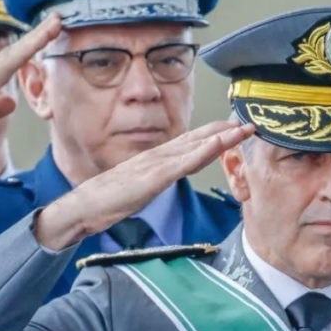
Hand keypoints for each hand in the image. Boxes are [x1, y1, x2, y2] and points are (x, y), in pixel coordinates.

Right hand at [0, 14, 61, 142]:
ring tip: (56, 20)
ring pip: (21, 48)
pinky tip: (49, 30)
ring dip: (40, 34)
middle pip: (20, 49)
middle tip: (56, 19)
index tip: (47, 35)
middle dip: (39, 34)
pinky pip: (19, 54)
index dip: (31, 47)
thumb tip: (8, 103)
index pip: (15, 60)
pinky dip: (35, 41)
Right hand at [34, 120, 255, 249]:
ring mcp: (156, 165)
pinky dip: (203, 152)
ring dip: (220, 137)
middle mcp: (158, 156)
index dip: (214, 135)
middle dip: (223, 130)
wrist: (84, 207)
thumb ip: (155, 180)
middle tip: (247, 122)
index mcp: (156, 160)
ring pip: (194, 147)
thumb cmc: (108, 201)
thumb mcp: (140, 189)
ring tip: (241, 128)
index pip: (190, 143)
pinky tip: (218, 145)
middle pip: (197, 139)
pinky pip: (183, 164)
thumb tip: (167, 179)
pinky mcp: (153, 178)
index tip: (235, 129)